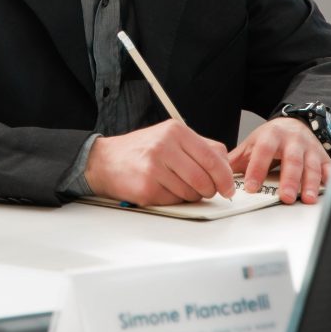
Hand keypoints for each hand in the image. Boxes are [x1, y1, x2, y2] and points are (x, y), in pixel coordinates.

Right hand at [85, 120, 236, 204]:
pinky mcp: (147, 187)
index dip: (225, 177)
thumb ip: (199, 148)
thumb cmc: (139, 151)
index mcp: (175, 131)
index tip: (227, 187)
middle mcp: (164, 146)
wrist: (103, 161)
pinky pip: (175, 201)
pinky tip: (160, 189)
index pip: (213, 157)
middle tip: (203, 190)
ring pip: (192, 192)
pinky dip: (172, 200)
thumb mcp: (169, 138)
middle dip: (209, 190)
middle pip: (205, 178)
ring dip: (189, 195)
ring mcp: (154, 166)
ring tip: (174, 185)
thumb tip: (225, 166)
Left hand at [229, 117, 330, 204]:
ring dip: (310, 184)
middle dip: (289, 180)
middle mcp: (293, 141)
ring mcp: (310, 149)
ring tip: (308, 199)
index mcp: (272, 135)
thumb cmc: (272, 137)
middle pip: (292, 160)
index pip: (263, 152)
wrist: (295, 123)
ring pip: (312, 166)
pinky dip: (329, 180)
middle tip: (286, 197)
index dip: (257, 169)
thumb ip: (237, 159)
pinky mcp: (324, 157)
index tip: (251, 187)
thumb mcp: (252, 143)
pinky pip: (329, 169)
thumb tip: (218, 172)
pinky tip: (327, 191)